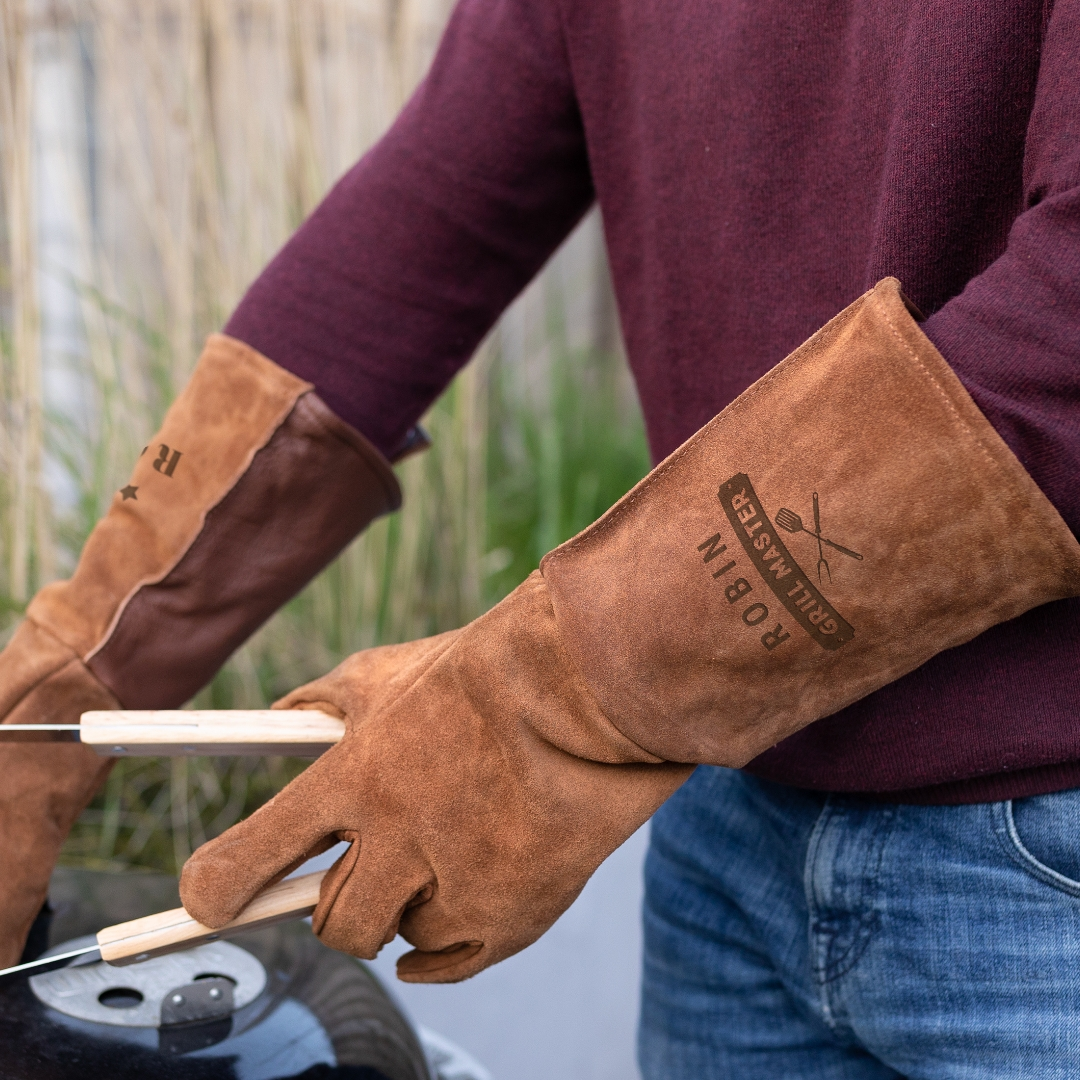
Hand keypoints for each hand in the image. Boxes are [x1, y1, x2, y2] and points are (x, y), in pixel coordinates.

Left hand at [180, 576, 690, 981]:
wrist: (590, 686)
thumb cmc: (487, 672)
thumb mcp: (388, 671)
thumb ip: (320, 703)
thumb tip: (270, 721)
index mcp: (359, 772)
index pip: (258, 854)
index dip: (220, 887)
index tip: (206, 900)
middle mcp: (399, 836)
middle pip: (331, 921)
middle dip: (337, 903)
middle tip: (362, 872)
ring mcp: (455, 882)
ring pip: (393, 939)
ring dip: (406, 908)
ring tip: (444, 855)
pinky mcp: (508, 915)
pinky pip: (447, 963)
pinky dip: (441, 946)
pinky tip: (447, 912)